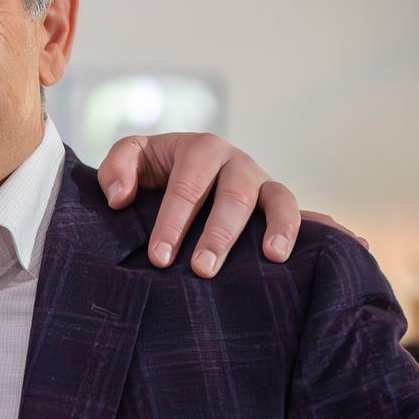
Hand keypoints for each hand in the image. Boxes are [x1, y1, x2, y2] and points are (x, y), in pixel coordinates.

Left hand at [98, 132, 302, 276]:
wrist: (180, 170)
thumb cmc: (154, 170)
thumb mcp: (131, 158)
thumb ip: (117, 169)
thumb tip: (120, 198)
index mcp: (199, 149)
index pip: (187, 186)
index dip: (173, 221)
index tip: (160, 256)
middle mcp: (235, 162)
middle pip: (233, 195)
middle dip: (218, 234)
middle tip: (202, 269)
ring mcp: (261, 180)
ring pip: (275, 199)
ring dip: (274, 229)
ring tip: (270, 258)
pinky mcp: (277, 200)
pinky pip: (296, 210)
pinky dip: (301, 228)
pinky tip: (294, 254)